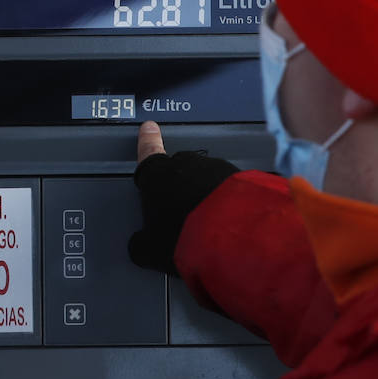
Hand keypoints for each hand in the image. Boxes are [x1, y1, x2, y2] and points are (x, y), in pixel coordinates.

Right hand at [129, 121, 238, 274]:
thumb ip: (141, 243)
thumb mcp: (151, 249)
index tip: (148, 129)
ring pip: (204, 176)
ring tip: (206, 219)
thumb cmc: (183, 235)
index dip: (147, 142)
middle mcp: (185, 165)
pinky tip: (225, 218)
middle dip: (178, 183)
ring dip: (203, 192)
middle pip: (178, 168)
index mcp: (157, 175)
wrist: (228, 233)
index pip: (148, 154)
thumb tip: (138, 247)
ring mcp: (214, 168)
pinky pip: (226, 185)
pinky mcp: (239, 177)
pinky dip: (224, 197)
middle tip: (180, 208)